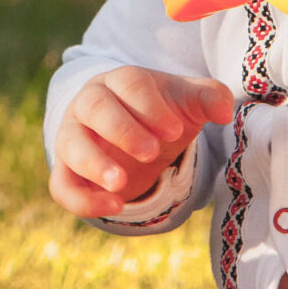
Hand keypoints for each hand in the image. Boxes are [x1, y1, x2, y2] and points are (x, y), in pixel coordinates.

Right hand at [49, 67, 233, 219]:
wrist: (135, 135)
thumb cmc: (161, 113)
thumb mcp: (187, 103)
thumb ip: (210, 98)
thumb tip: (225, 111)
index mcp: (120, 81)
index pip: (128, 84)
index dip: (149, 107)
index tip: (174, 131)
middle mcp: (89, 104)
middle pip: (94, 108)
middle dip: (121, 130)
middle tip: (151, 153)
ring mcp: (73, 137)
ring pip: (70, 145)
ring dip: (93, 163)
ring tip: (120, 183)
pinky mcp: (67, 171)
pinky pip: (62, 186)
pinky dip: (82, 199)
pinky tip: (115, 208)